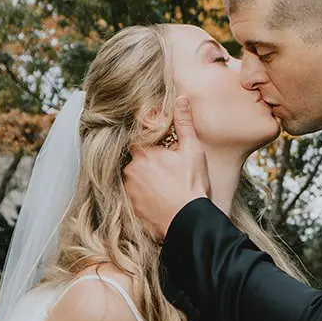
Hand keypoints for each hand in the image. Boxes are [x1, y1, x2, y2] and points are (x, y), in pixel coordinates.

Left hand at [123, 97, 210, 241]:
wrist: (189, 221)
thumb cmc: (192, 185)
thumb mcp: (192, 150)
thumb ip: (183, 123)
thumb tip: (179, 100)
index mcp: (143, 152)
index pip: (137, 139)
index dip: (149, 143)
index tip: (159, 149)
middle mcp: (130, 170)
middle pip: (136, 160)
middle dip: (149, 163)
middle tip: (167, 171)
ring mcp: (129, 190)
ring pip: (134, 179)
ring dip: (145, 180)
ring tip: (165, 187)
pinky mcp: (131, 208)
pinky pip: (135, 197)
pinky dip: (145, 198)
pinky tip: (160, 200)